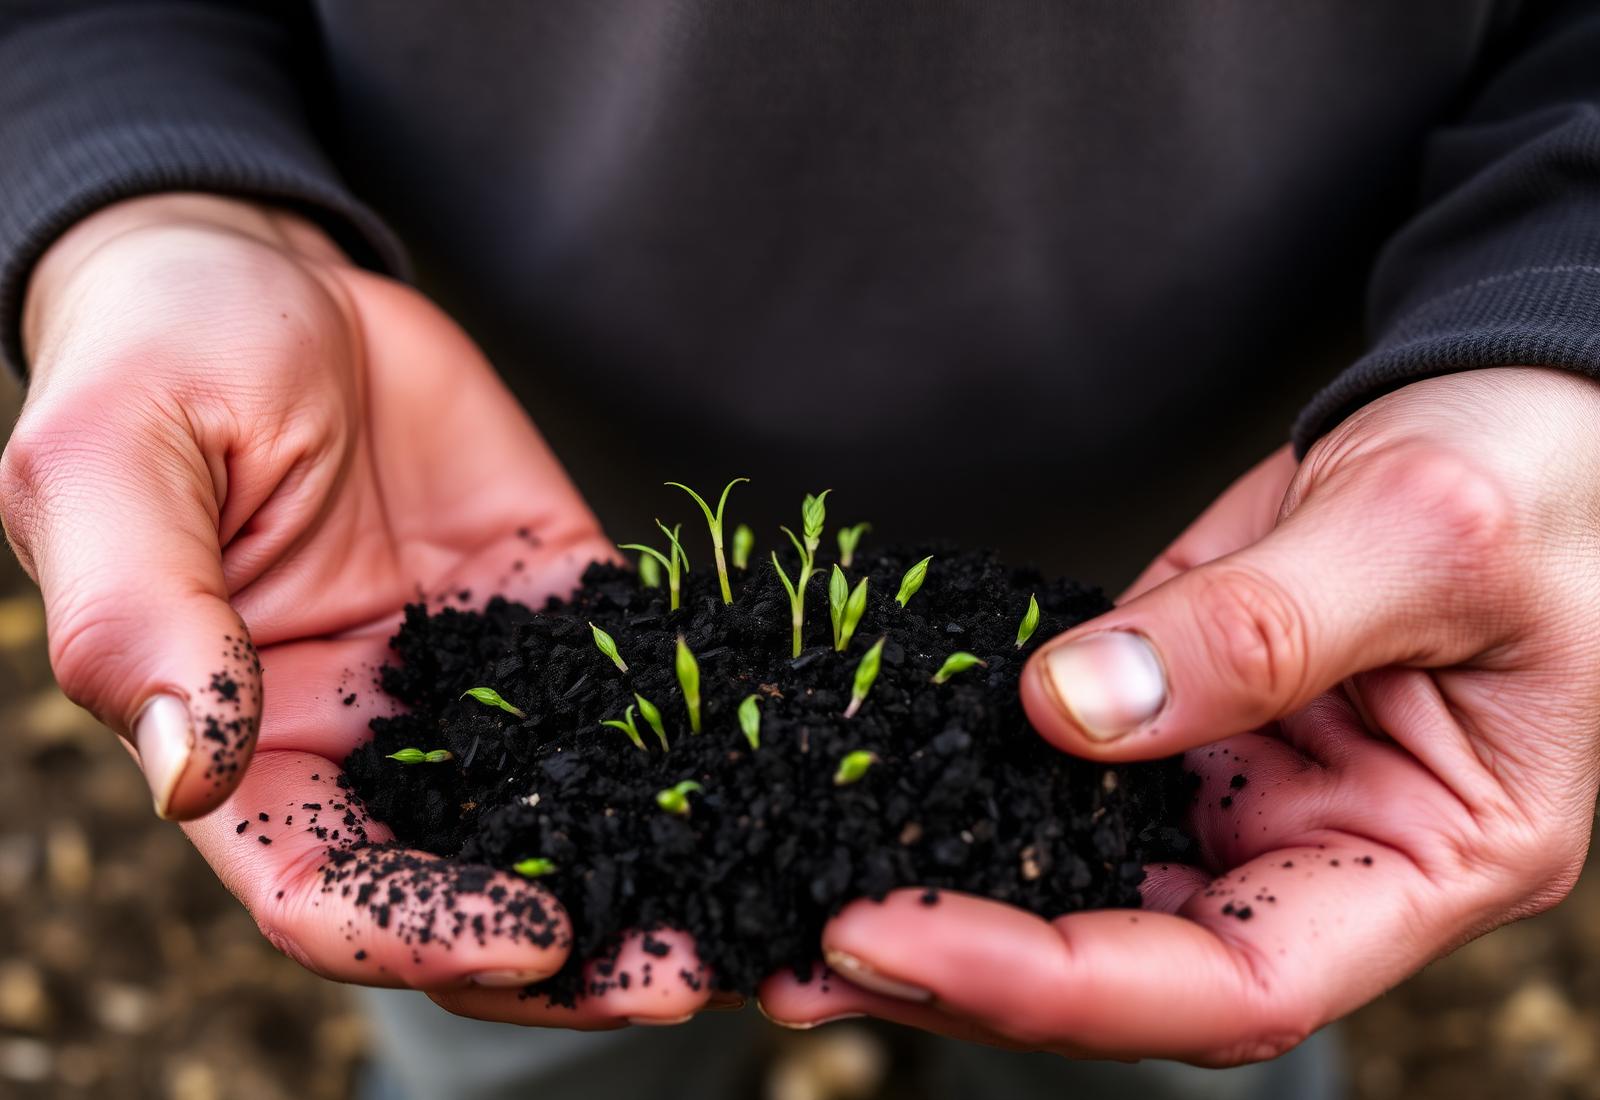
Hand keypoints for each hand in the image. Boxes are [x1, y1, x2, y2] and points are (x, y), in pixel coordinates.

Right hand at [2, 195, 710, 1024]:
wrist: (266, 275)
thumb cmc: (159, 357)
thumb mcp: (113, 462)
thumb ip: (136, 612)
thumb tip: (189, 764)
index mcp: (243, 739)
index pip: (323, 888)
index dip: (417, 935)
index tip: (530, 939)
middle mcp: (365, 737)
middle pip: (465, 887)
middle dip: (570, 951)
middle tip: (687, 969)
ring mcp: (470, 680)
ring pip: (561, 813)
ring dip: (652, 871)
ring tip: (757, 907)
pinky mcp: (548, 607)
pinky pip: (628, 683)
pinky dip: (698, 734)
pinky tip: (777, 769)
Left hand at [759, 368, 1599, 1062]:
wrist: (1501, 410)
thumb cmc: (1523, 476)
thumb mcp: (1421, 535)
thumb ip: (1259, 631)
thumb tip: (1070, 712)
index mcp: (1430, 861)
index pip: (1237, 983)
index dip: (1063, 985)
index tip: (905, 937)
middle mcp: (1318, 858)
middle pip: (1130, 966)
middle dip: (962, 973)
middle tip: (798, 951)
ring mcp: (1237, 797)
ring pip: (1076, 890)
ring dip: (936, 905)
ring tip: (782, 907)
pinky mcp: (1170, 724)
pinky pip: (1056, 782)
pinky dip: (955, 799)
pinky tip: (854, 800)